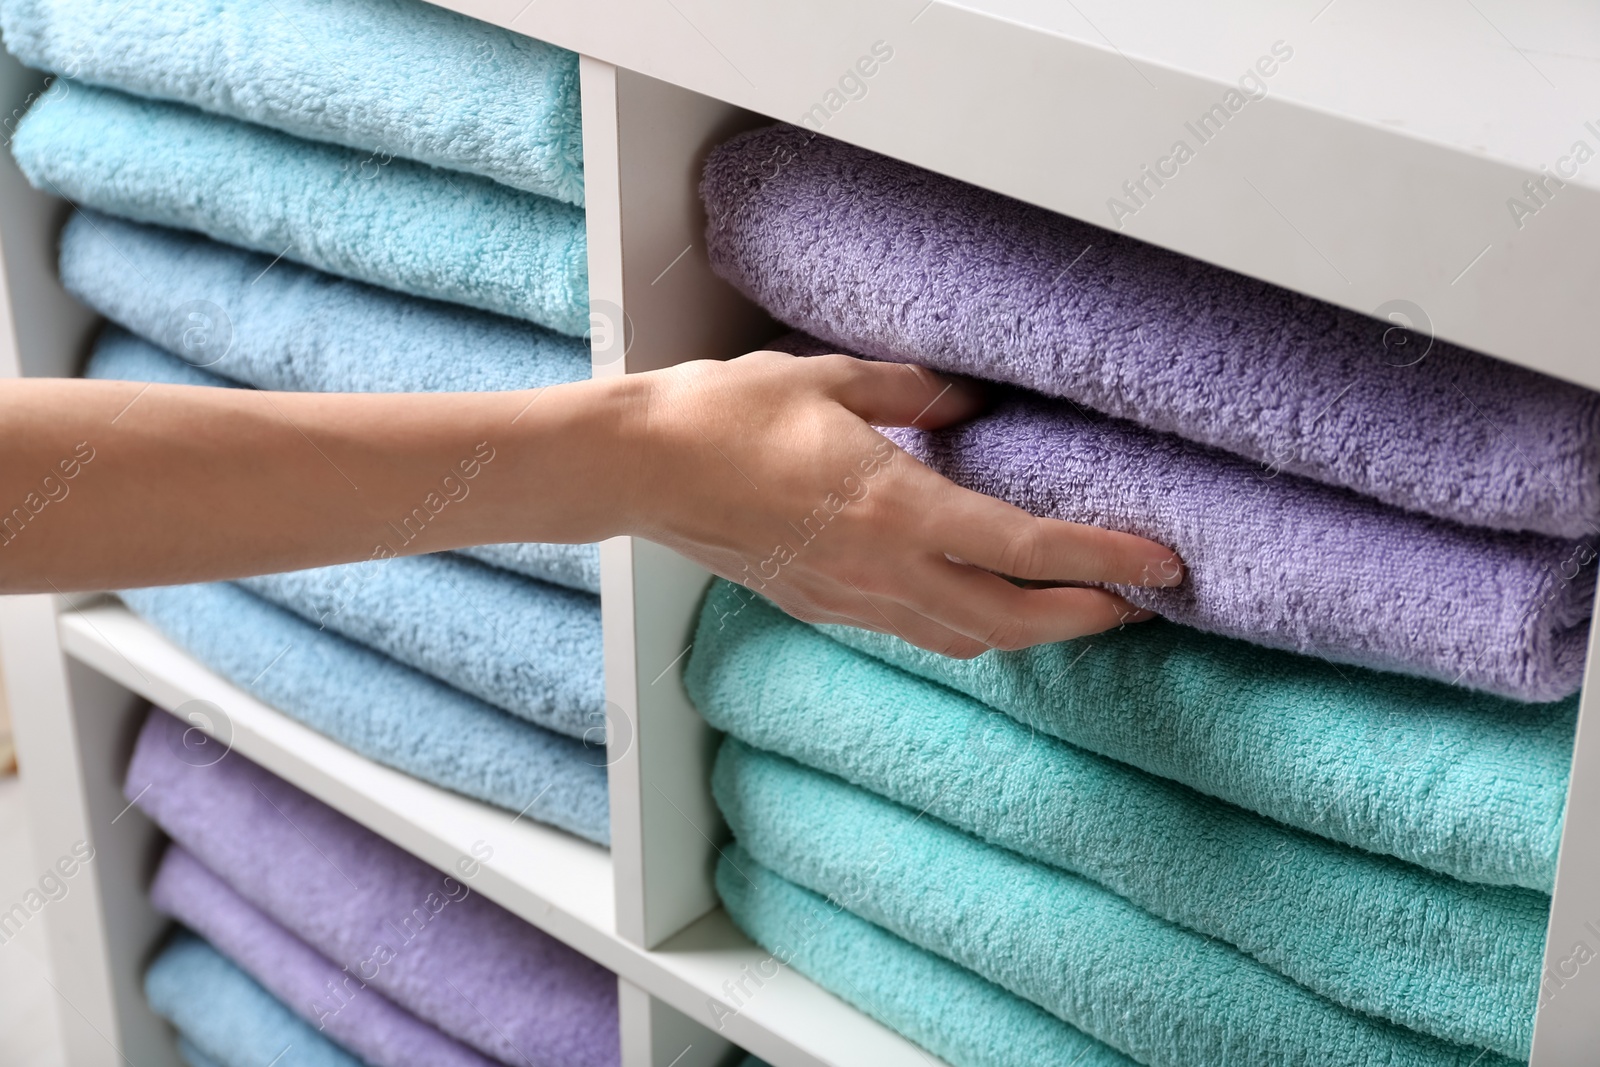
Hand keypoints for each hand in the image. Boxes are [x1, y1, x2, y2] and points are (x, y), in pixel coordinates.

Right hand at [623, 350, 1184, 657]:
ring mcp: (849, 599)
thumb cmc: (725, 416)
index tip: (1161, 566)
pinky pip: (914, 631)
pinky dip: (966, 625)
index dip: (1103, 560)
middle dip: (1082, 618)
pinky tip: (977, 601)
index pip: (1025, 550)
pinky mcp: (821, 606)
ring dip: (1026, 630)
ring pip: (963, 640)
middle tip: (1135, 604)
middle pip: (1009, 621)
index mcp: (896, 509)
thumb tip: (967, 401)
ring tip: (1071, 607)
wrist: (640, 469)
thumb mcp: (830, 381)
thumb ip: (912, 393)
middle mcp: (882, 570)